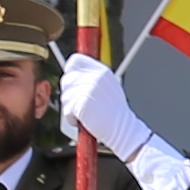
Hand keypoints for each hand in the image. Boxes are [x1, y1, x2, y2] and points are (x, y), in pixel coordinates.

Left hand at [56, 49, 160, 163]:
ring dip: (71, 107)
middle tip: (82, 103)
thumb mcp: (108, 85)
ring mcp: (88, 91)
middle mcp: (95, 77)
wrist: (124, 129)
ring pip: (65, 96)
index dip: (70, 70)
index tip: (72, 81)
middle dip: (69, 93)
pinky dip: (72, 118)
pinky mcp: (81, 105)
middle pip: (66, 79)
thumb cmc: (114, 111)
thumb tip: (70, 69)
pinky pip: (66, 110)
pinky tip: (84, 120)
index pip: (75, 60)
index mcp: (102, 71)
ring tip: (86, 113)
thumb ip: (92, 75)